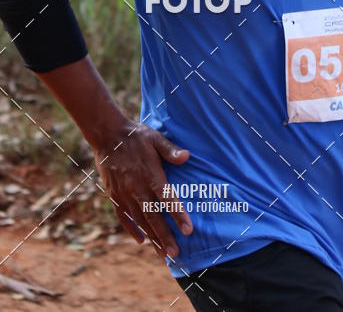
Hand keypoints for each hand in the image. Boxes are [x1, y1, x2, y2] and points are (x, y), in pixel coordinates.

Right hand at [93, 119, 192, 257]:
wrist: (107, 135)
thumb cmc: (135, 136)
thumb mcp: (155, 138)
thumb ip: (170, 150)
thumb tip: (187, 156)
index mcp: (150, 174)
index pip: (167, 199)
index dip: (178, 215)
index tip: (188, 230)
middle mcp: (137, 188)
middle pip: (153, 217)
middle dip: (165, 237)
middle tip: (176, 254)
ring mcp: (124, 194)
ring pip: (140, 221)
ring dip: (152, 238)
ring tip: (162, 254)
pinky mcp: (114, 196)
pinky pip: (123, 217)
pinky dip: (132, 230)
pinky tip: (141, 240)